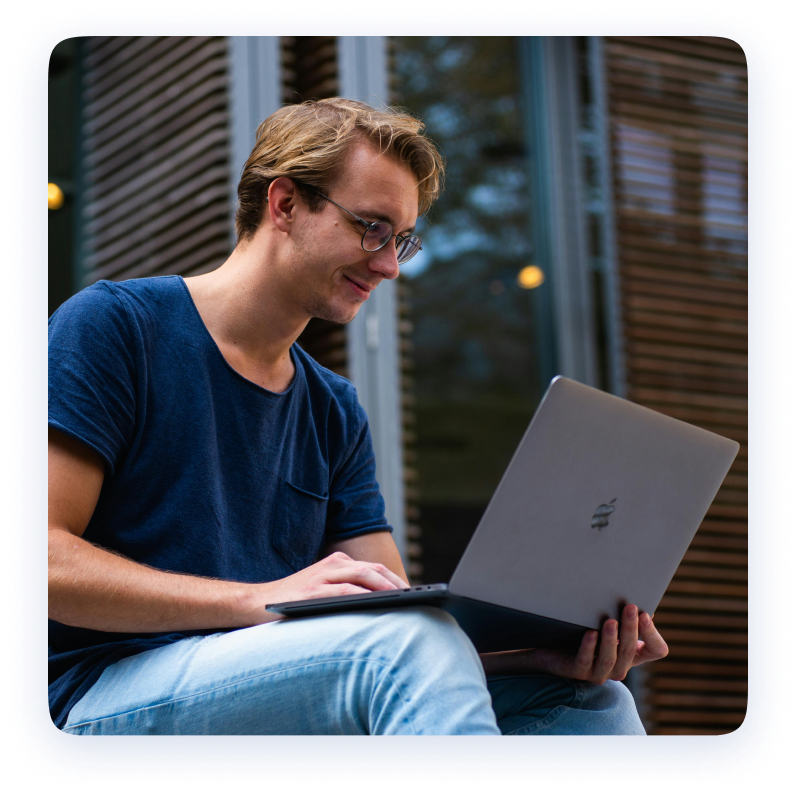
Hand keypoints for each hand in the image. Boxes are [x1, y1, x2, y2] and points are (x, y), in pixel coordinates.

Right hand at [260, 551, 408, 619]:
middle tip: (414, 597)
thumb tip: (380, 605)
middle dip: (396, 583)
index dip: (394, 579)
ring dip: (385, 587)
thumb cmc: (294, 601)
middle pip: (373, 569)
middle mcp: (332, 564)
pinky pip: (345, 590)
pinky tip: (377, 603)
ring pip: (363, 576)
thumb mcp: (323, 590)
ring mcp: (322, 576)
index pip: (373, 568)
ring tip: (402, 600)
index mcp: (336, 562)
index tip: (411, 593)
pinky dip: (364, 595)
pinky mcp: (313, 591)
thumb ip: (346, 590)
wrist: (256, 603)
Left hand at [480, 605, 668, 682]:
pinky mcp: (577, 672)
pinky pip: (585, 661)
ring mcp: (599, 672)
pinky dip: (589, 647)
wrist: (546, 644)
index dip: (653, 634)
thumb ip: (619, 611)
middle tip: (631, 607)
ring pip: (611, 659)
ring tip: (610, 620)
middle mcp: (619, 666)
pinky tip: (589, 633)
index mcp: (631, 654)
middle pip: (632, 650)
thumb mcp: (603, 618)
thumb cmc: (579, 627)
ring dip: (611, 638)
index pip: (656, 650)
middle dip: (631, 628)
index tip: (646, 612)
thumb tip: (633, 588)